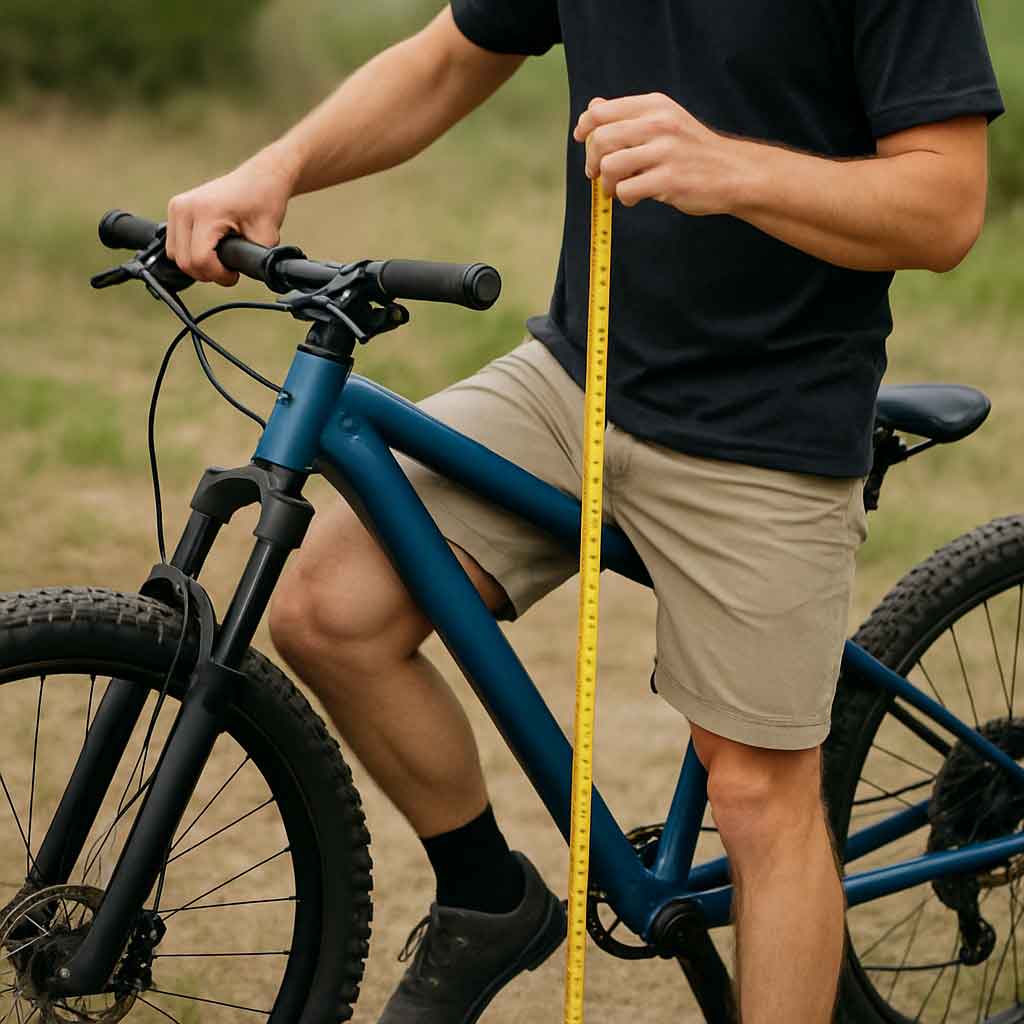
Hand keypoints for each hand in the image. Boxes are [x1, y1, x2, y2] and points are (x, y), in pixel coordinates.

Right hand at [166, 147, 297, 285]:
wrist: (259, 179)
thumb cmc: (263, 201)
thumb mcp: (266, 237)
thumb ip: (253, 260)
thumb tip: (244, 275)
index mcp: (205, 212)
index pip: (199, 260)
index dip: (219, 275)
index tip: (234, 274)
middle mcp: (184, 207)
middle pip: (183, 261)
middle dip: (208, 273)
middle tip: (229, 270)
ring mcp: (177, 206)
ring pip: (175, 255)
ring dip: (197, 264)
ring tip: (220, 259)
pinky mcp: (176, 209)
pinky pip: (174, 244)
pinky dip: (190, 253)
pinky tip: (210, 249)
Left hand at [573, 93, 750, 214]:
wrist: (733, 172)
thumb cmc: (693, 150)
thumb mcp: (666, 120)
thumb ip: (629, 116)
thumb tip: (593, 108)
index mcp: (654, 106)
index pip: (601, 111)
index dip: (585, 127)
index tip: (582, 140)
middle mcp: (659, 124)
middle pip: (601, 139)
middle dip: (592, 161)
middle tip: (597, 174)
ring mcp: (665, 152)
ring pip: (610, 166)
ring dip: (607, 182)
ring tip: (618, 188)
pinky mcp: (669, 180)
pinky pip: (626, 190)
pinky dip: (624, 197)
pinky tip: (635, 197)